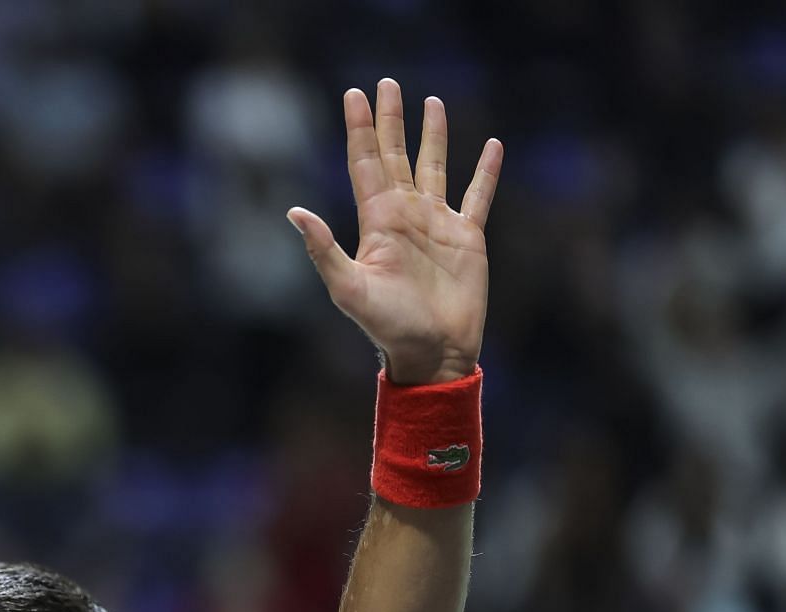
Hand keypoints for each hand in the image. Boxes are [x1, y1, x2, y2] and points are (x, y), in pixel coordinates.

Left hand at [288, 79, 502, 385]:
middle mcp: (404, 216)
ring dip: (433, 135)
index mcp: (376, 222)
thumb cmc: (387, 327)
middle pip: (396, 155)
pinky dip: (485, 172)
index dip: (359, 129)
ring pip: (434, 167)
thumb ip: (323, 250)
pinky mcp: (468, 237)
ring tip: (432, 102)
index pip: (365, 164)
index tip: (354, 95)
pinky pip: (478, 195)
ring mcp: (436, 224)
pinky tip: (492, 146)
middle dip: (391, 120)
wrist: (431, 353)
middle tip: (387, 83)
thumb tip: (294, 212)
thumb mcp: (349, 289)